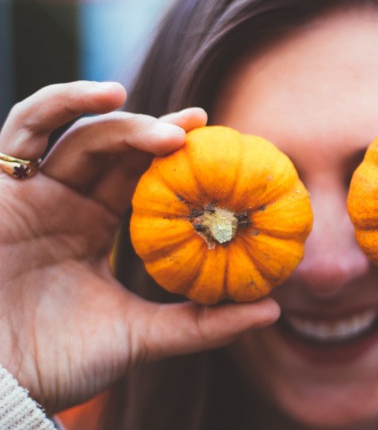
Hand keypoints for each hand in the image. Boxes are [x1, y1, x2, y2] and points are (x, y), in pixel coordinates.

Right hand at [0, 82, 279, 413]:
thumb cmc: (59, 363)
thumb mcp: (141, 337)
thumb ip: (202, 324)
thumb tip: (272, 311)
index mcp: (97, 229)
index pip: (144, 180)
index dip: (178, 162)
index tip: (223, 149)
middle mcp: (68, 203)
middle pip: (118, 151)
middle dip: (160, 132)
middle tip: (203, 125)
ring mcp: (35, 191)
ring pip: (82, 134)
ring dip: (126, 121)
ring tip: (173, 129)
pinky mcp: (0, 185)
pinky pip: (25, 128)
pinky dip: (62, 103)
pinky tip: (108, 94)